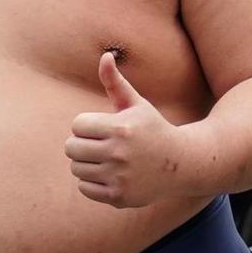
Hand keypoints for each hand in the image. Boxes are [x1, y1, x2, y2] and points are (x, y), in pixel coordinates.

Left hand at [67, 51, 192, 208]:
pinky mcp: (118, 197)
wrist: (180, 164)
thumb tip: (104, 55)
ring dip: (85, 163)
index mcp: (121, 128)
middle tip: (99, 144)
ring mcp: (119, 177)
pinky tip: (109, 175)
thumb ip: (116, 82)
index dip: (88, 125)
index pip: (77, 125)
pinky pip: (84, 188)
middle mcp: (119, 153)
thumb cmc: (153, 129)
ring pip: (76, 168)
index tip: (103, 128)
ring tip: (104, 159)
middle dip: (81, 144)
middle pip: (71, 147)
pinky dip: (92, 182)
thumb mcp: (136, 104)